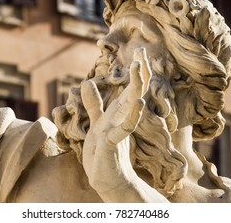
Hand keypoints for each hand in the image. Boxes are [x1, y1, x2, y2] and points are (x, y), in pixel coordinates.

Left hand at [81, 47, 151, 195]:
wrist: (106, 178)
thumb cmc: (103, 151)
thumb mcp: (97, 122)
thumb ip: (94, 103)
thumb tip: (86, 82)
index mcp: (119, 111)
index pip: (132, 86)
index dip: (137, 70)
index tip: (141, 52)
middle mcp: (123, 117)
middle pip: (136, 90)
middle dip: (140, 71)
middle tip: (143, 52)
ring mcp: (120, 128)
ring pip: (133, 103)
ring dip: (136, 85)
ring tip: (139, 66)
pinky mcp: (115, 142)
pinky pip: (125, 127)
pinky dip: (132, 115)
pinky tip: (138, 103)